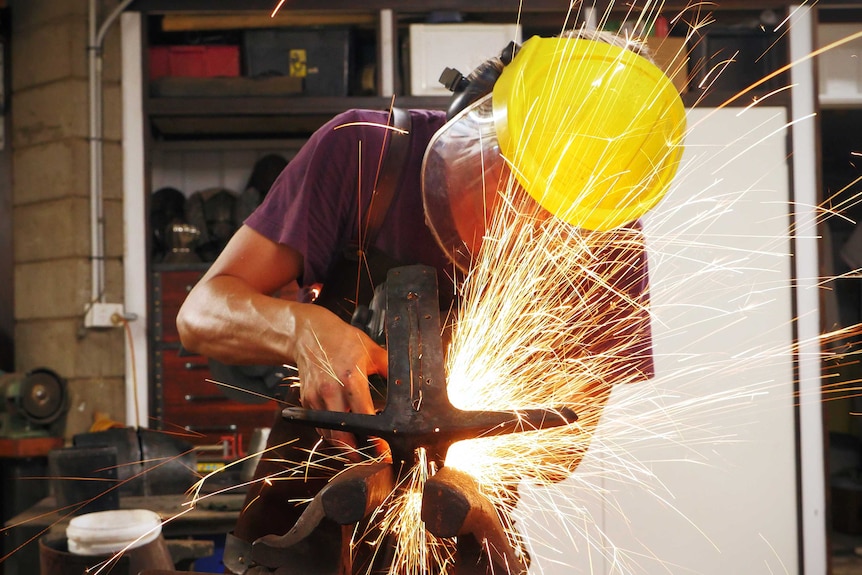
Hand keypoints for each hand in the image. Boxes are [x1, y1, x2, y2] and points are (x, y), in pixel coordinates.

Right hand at [292, 304, 388, 456]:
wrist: (309, 334)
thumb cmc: (342, 340)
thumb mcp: (372, 351)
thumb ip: (391, 368)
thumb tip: (410, 381)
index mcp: (350, 379)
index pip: (363, 418)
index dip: (374, 438)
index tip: (384, 449)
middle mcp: (330, 391)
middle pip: (341, 434)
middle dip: (356, 451)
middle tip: (370, 458)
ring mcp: (315, 398)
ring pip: (329, 434)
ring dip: (343, 446)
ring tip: (359, 451)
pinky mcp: (306, 401)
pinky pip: (320, 426)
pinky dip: (332, 434)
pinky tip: (344, 435)